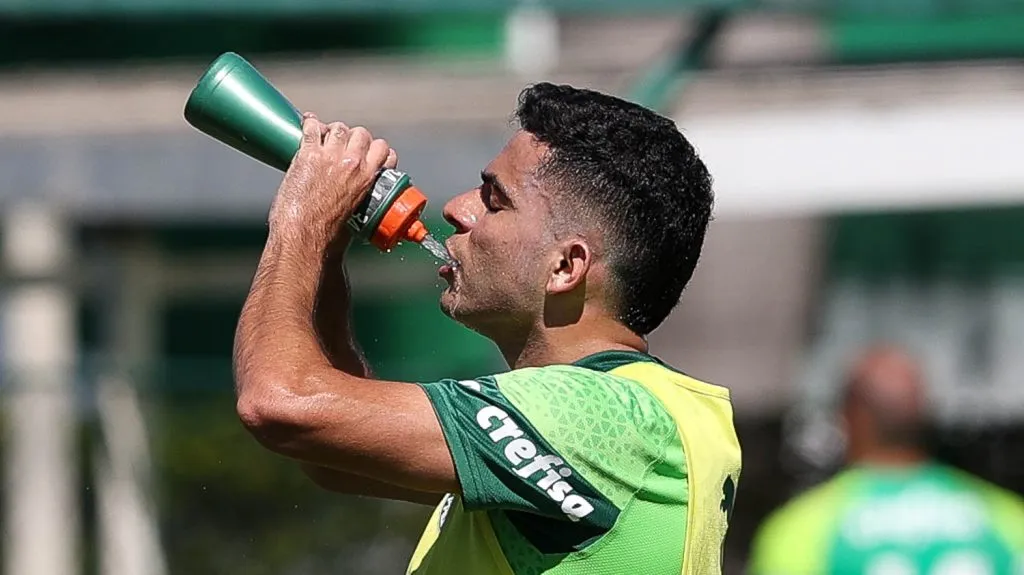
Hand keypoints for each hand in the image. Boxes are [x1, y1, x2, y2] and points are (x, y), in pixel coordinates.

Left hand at [269, 113, 398, 240]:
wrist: (306, 234)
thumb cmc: (330, 233)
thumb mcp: (358, 213)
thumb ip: (361, 196)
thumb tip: (356, 196)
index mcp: (368, 178)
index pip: (383, 149)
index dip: (376, 148)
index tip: (368, 152)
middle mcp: (352, 163)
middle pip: (361, 133)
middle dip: (353, 137)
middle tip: (343, 145)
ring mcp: (330, 156)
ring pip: (338, 127)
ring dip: (332, 130)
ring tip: (324, 137)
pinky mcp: (308, 154)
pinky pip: (311, 127)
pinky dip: (309, 123)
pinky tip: (307, 124)